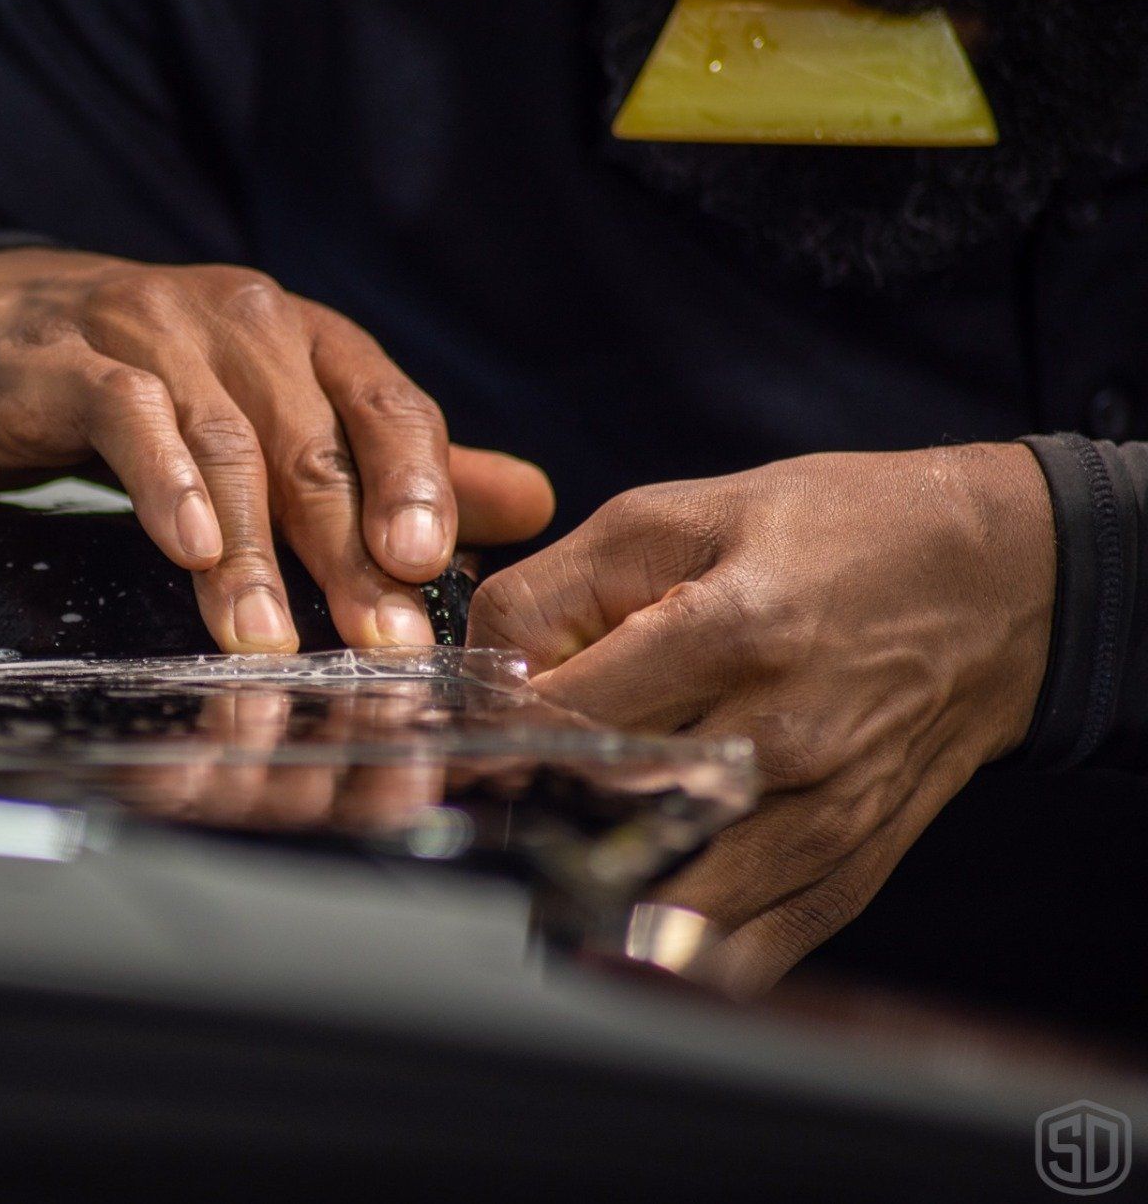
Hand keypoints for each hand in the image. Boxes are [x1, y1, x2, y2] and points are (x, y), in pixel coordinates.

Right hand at [0, 248, 553, 651]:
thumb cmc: (151, 381)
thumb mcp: (277, 414)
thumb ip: (394, 463)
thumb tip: (529, 503)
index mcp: (310, 340)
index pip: (390, 408)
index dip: (419, 487)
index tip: (433, 570)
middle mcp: (245, 324)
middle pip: (313, 443)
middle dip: (348, 552)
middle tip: (378, 642)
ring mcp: (155, 329)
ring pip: (225, 442)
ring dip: (252, 550)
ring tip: (265, 638)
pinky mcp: (68, 356)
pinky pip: (128, 413)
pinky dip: (164, 479)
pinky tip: (187, 544)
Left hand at [467, 445, 1055, 993]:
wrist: (1001, 583)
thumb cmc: (835, 532)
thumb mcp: (681, 513)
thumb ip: (563, 586)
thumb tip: (482, 665)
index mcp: (729, 631)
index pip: (566, 714)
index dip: (496, 734)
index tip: (462, 743)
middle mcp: (778, 735)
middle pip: (607, 805)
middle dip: (533, 810)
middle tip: (491, 802)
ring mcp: (821, 811)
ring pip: (671, 895)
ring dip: (597, 891)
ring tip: (545, 871)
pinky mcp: (854, 860)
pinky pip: (754, 943)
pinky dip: (685, 950)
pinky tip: (632, 936)